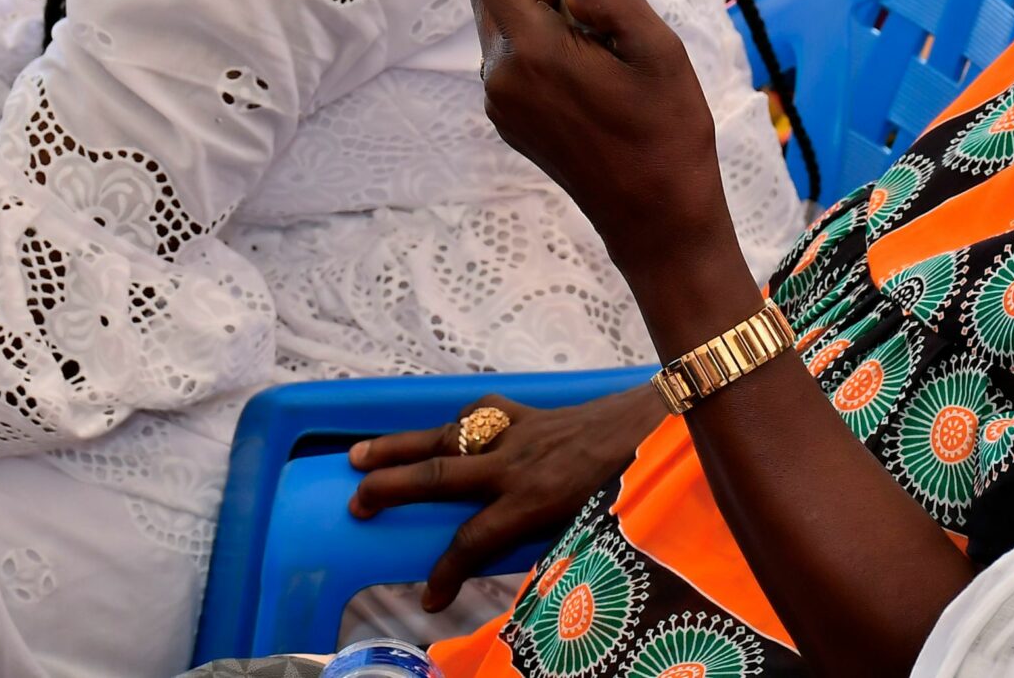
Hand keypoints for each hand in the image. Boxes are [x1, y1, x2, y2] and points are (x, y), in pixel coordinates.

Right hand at [346, 386, 666, 610]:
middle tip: (354, 504)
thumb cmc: (630, 487)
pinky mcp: (528, 414)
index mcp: (534, 500)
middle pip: (440, 476)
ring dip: (401, 447)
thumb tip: (520, 578)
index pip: (472, 542)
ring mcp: (518, 433)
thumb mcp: (592, 532)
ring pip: (448, 437)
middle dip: (393, 489)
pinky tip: (440, 431)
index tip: (428, 600)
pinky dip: (457, 424)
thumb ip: (551, 551)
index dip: (445, 572)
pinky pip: (483, 415)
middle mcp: (516, 464)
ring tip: (358, 456)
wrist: (659, 426)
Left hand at [469, 0, 730, 263]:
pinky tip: (584, 41)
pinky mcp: (513, 122)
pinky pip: (511, 59)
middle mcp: (502, 80)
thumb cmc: (666, 136)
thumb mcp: (658, 50)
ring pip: (500, 26)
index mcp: (532, 55)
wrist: (655, 220)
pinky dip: (536, 33)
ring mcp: (502, 105)